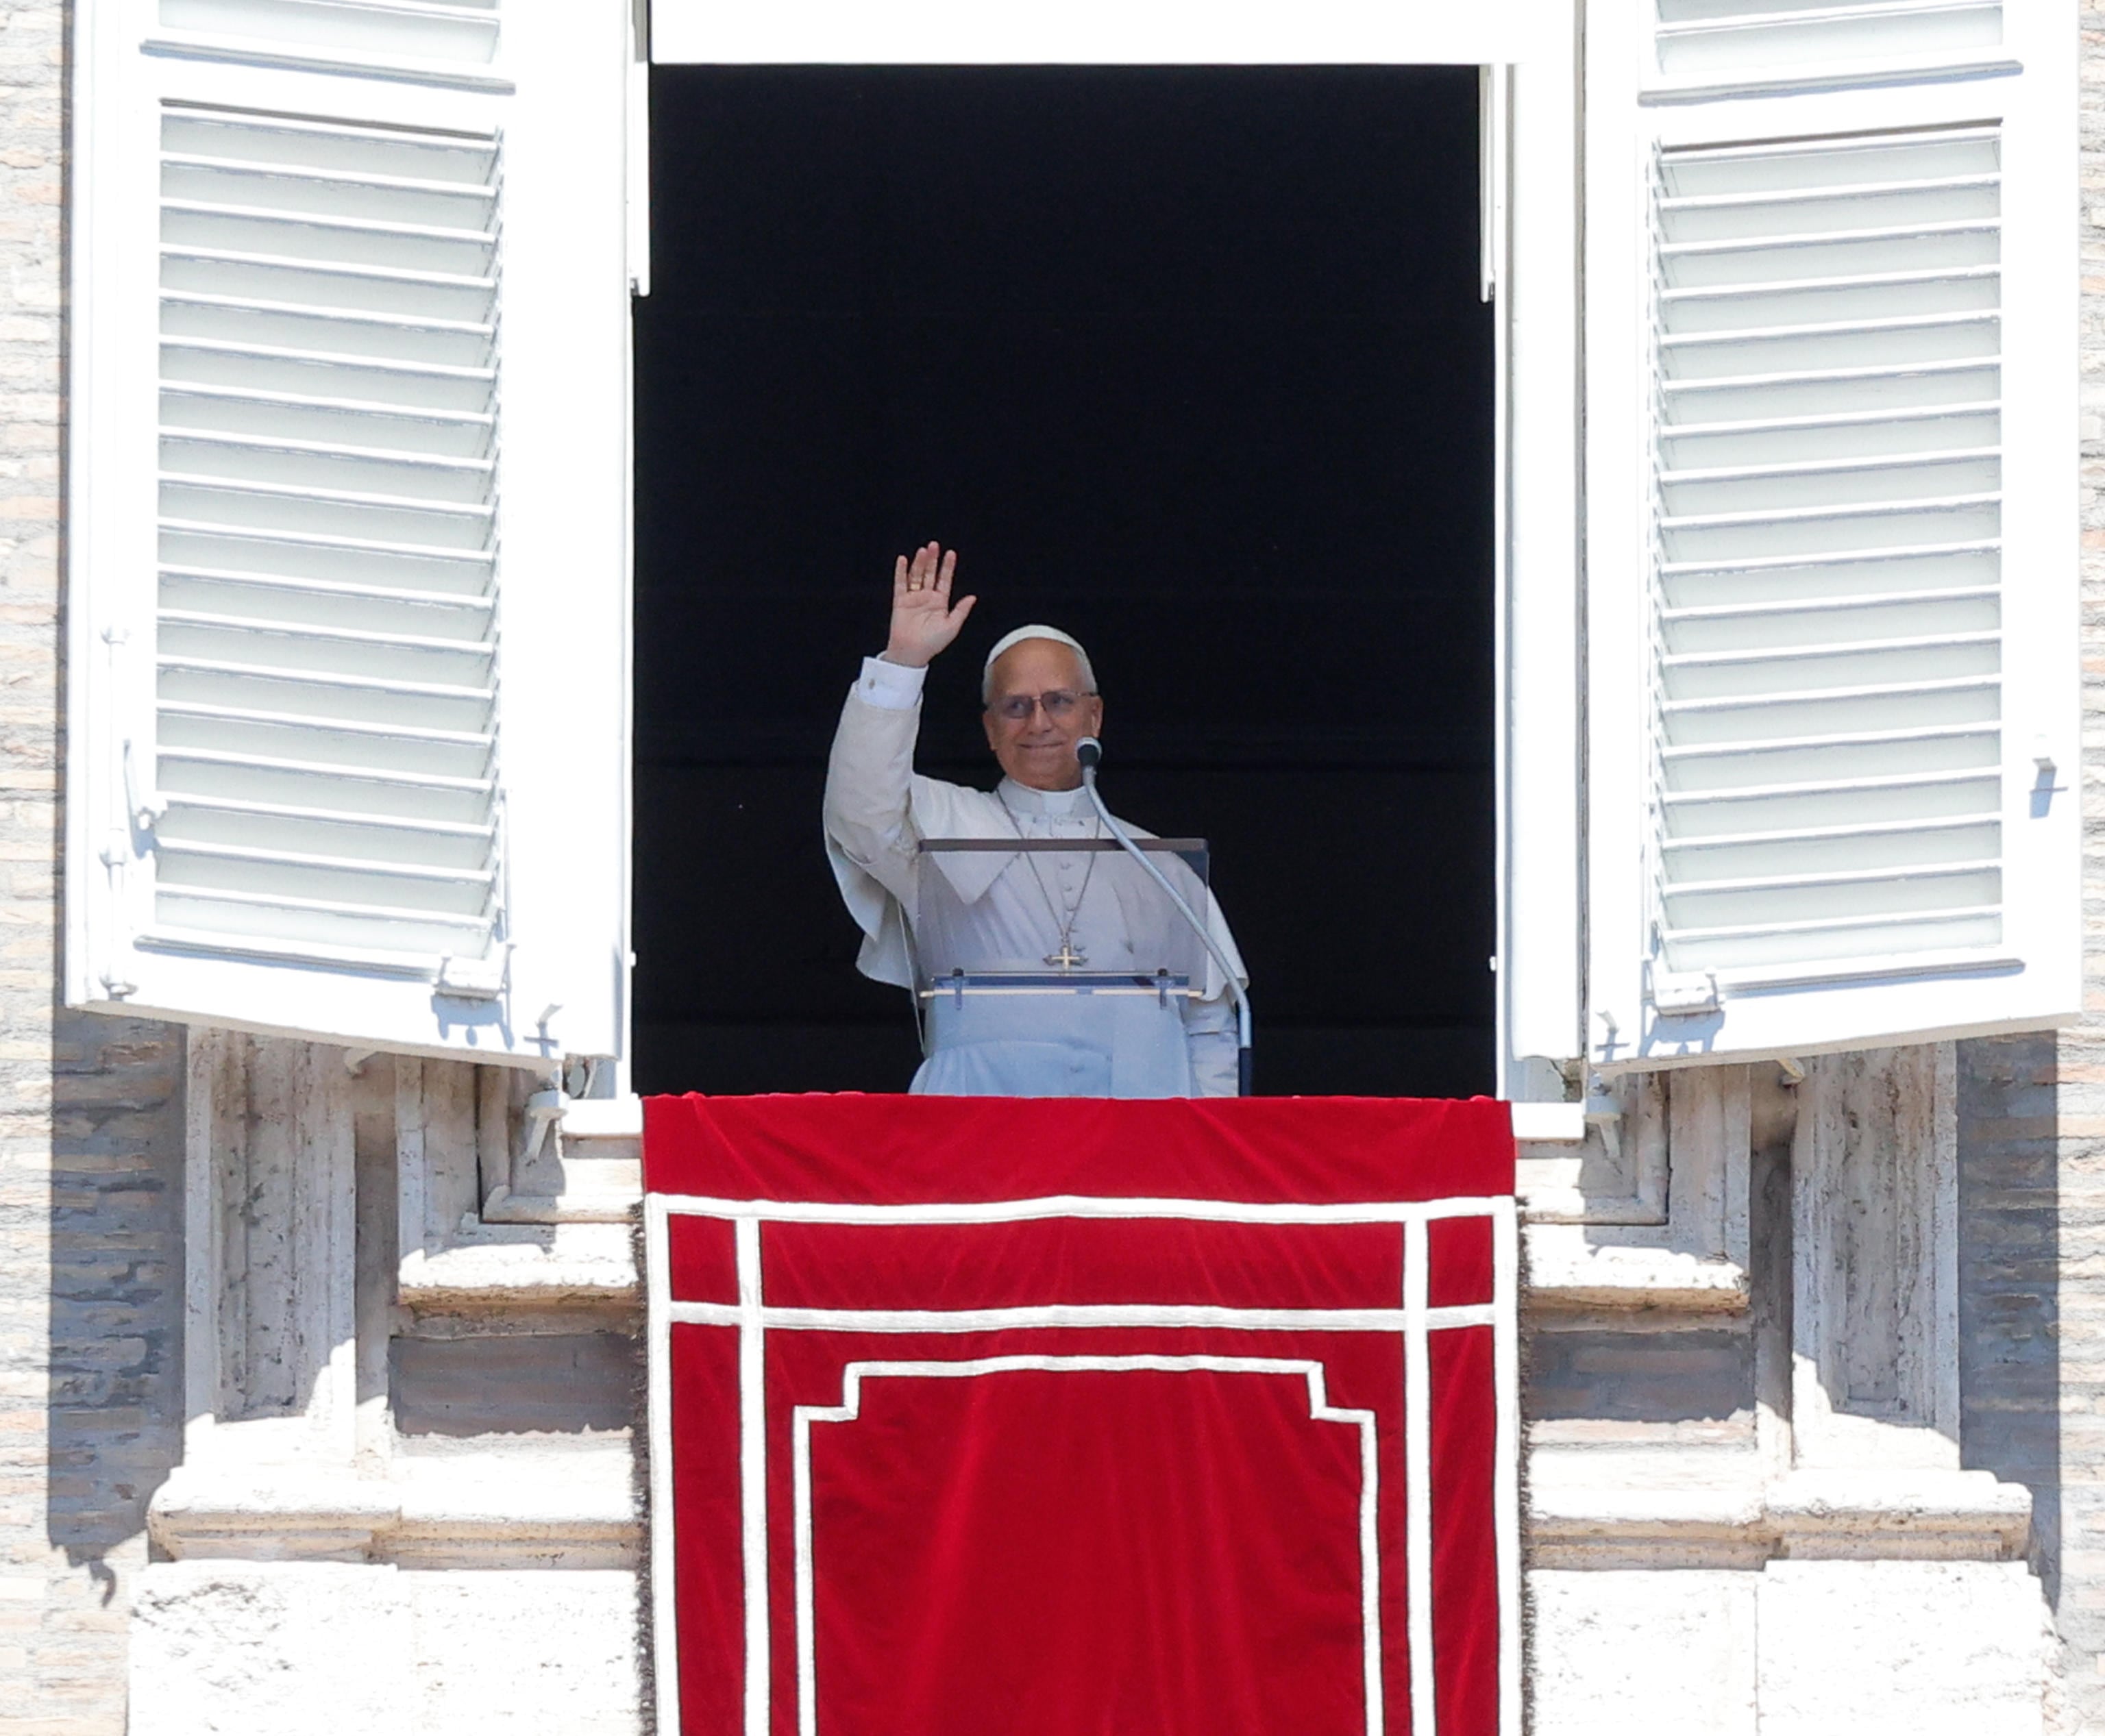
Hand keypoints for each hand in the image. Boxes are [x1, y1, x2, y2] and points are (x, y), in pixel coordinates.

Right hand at [883, 542, 975, 668]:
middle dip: (933, 560)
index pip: (944, 580)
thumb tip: (973, 597)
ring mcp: (913, 598)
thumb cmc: (933, 643)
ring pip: (917, 576)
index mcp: (940, 602)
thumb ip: (961, 610)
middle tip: (935, 545)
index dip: (947, 567)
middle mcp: (927, 597)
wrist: (912, 652)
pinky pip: (900, 583)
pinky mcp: (900, 601)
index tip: (951, 554)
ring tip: (923, 551)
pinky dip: (901, 571)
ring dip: (919, 563)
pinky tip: (903, 560)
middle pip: (930, 574)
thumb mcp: (952, 626)